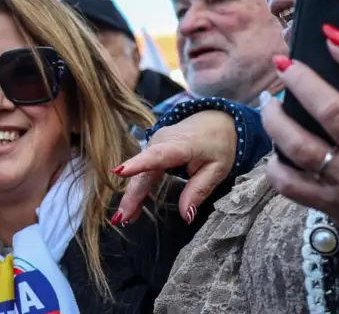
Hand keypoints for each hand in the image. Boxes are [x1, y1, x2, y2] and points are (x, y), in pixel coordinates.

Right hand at [112, 110, 235, 224]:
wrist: (214, 121)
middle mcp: (160, 142)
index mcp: (179, 145)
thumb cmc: (218, 145)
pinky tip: (133, 207)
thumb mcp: (217, 169)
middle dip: (132, 195)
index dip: (138, 165)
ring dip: (132, 195)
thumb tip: (186, 215)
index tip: (120, 172)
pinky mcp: (152, 149)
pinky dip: (137, 189)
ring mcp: (153, 144)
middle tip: (122, 218)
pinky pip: (142, 171)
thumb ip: (199, 190)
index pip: (156, 156)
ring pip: (140, 173)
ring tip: (125, 218)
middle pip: (144, 172)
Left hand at [262, 27, 338, 255]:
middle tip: (284, 61)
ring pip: (300, 147)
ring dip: (277, 120)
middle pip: (330, 111)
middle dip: (302, 80)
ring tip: (268, 101)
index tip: (332, 34)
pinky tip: (272, 150)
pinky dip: (275, 168)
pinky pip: (292, 188)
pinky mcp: (333, 206)